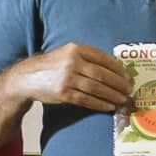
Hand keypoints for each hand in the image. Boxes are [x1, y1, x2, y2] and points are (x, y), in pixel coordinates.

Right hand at [13, 42, 129, 111]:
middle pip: (102, 74)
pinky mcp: (64, 93)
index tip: (127, 76)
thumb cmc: (52, 66)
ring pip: (96, 88)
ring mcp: (67, 78)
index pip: (103, 58)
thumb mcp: (67, 53)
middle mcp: (72, 62)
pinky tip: (109, 106)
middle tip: (128, 90)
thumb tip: (114, 69)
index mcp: (75, 49)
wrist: (27, 77)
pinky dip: (100, 104)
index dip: (117, 68)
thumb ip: (87, 57)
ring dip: (112, 95)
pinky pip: (86, 100)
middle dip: (118, 84)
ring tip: (122, 100)